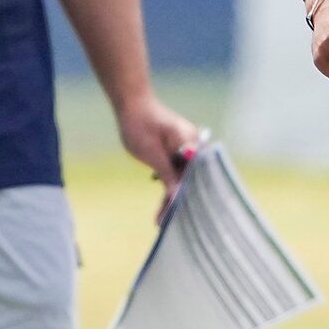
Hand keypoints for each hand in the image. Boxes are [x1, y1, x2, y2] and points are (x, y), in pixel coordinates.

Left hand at [118, 93, 203, 208]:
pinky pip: (177, 172)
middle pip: (192, 179)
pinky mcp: (178, 151)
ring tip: (162, 219)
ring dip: (174, 197)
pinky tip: (165, 204)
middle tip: (169, 223)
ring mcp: (188, 149)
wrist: (133, 104)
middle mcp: (195, 147)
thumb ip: (167, 174)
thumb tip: (177, 195)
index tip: (179, 217)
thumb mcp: (151, 152)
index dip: (187, 198)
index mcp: (192, 145)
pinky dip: (170, 186)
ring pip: (184, 177)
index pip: (194, 177)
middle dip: (182, 202)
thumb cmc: (140, 124)